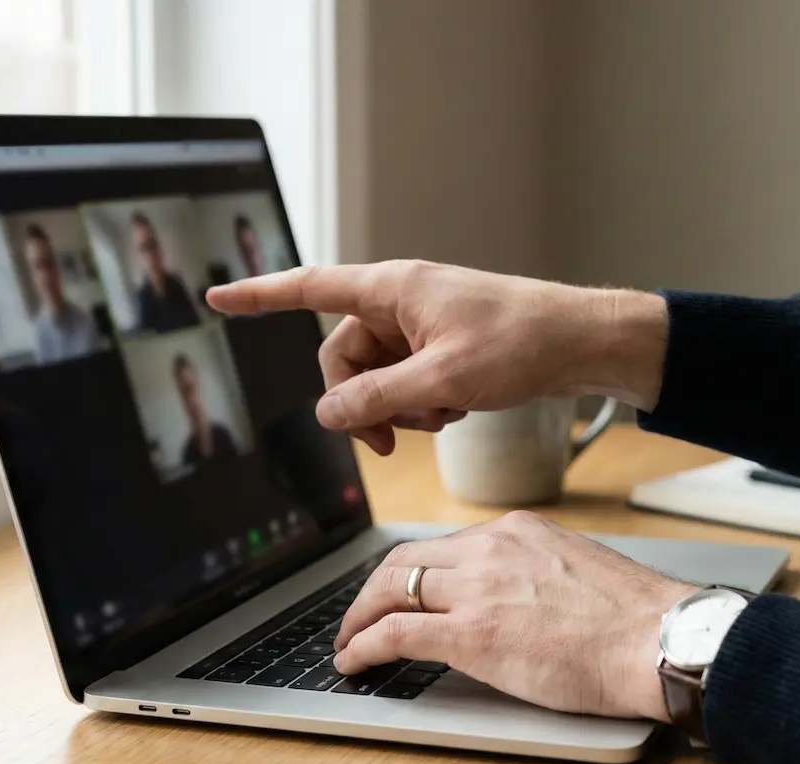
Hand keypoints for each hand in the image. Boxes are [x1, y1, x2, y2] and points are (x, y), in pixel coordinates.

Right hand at [206, 261, 667, 454]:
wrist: (582, 344)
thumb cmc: (522, 343)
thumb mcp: (442, 380)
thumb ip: (377, 399)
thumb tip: (327, 415)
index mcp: (392, 289)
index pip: (309, 287)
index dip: (259, 296)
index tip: (216, 297)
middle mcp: (400, 302)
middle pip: (343, 357)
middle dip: (359, 402)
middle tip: (390, 441)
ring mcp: (420, 326)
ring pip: (376, 377)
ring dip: (398, 409)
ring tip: (443, 417)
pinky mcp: (440, 347)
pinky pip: (405, 381)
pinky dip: (422, 405)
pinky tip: (457, 411)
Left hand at [331, 511, 697, 721]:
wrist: (658, 639)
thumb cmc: (633, 618)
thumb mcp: (573, 568)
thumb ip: (531, 571)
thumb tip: (508, 596)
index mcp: (516, 531)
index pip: (441, 545)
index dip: (408, 572)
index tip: (398, 592)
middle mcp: (489, 548)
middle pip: (403, 560)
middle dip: (371, 590)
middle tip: (359, 616)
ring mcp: (477, 588)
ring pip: (389, 590)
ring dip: (358, 618)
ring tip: (348, 642)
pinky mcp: (470, 633)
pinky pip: (395, 633)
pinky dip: (364, 646)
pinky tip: (355, 661)